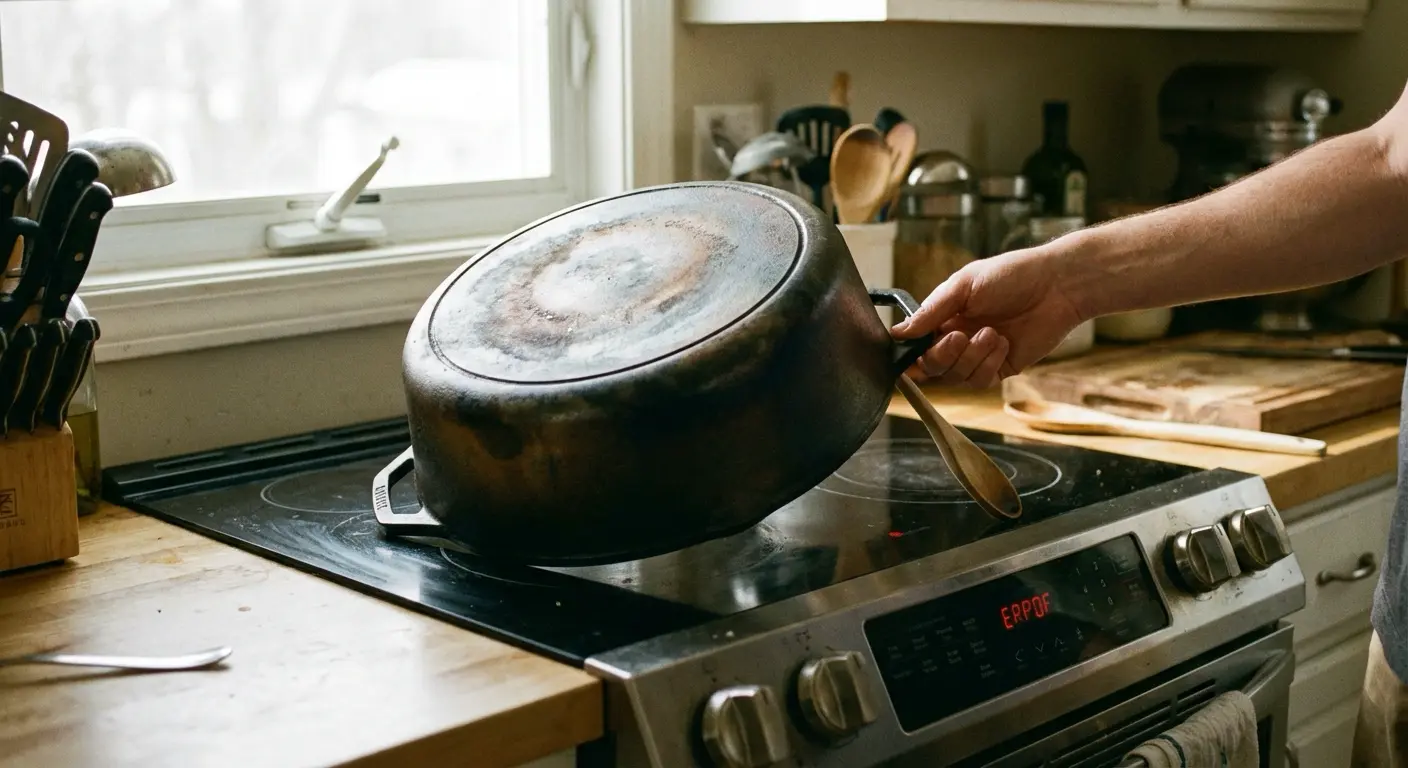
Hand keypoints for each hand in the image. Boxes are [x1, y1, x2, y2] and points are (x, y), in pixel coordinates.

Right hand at [890, 248, 1086, 386]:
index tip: (910, 353)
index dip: (910, 353)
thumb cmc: (1012, 275)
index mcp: (944, 316)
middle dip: (942, 355)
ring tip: (991, 333)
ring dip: (971, 357)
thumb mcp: (964, 285)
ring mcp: (979, 355)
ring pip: (956, 377)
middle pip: (932, 366)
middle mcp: (958, 337)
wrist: (1057, 286)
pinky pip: (981, 381)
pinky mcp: (1001, 367)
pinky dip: (988, 364)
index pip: (916, 344)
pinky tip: (1003, 343)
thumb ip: (930, 311)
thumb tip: (898, 332)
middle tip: (959, 336)